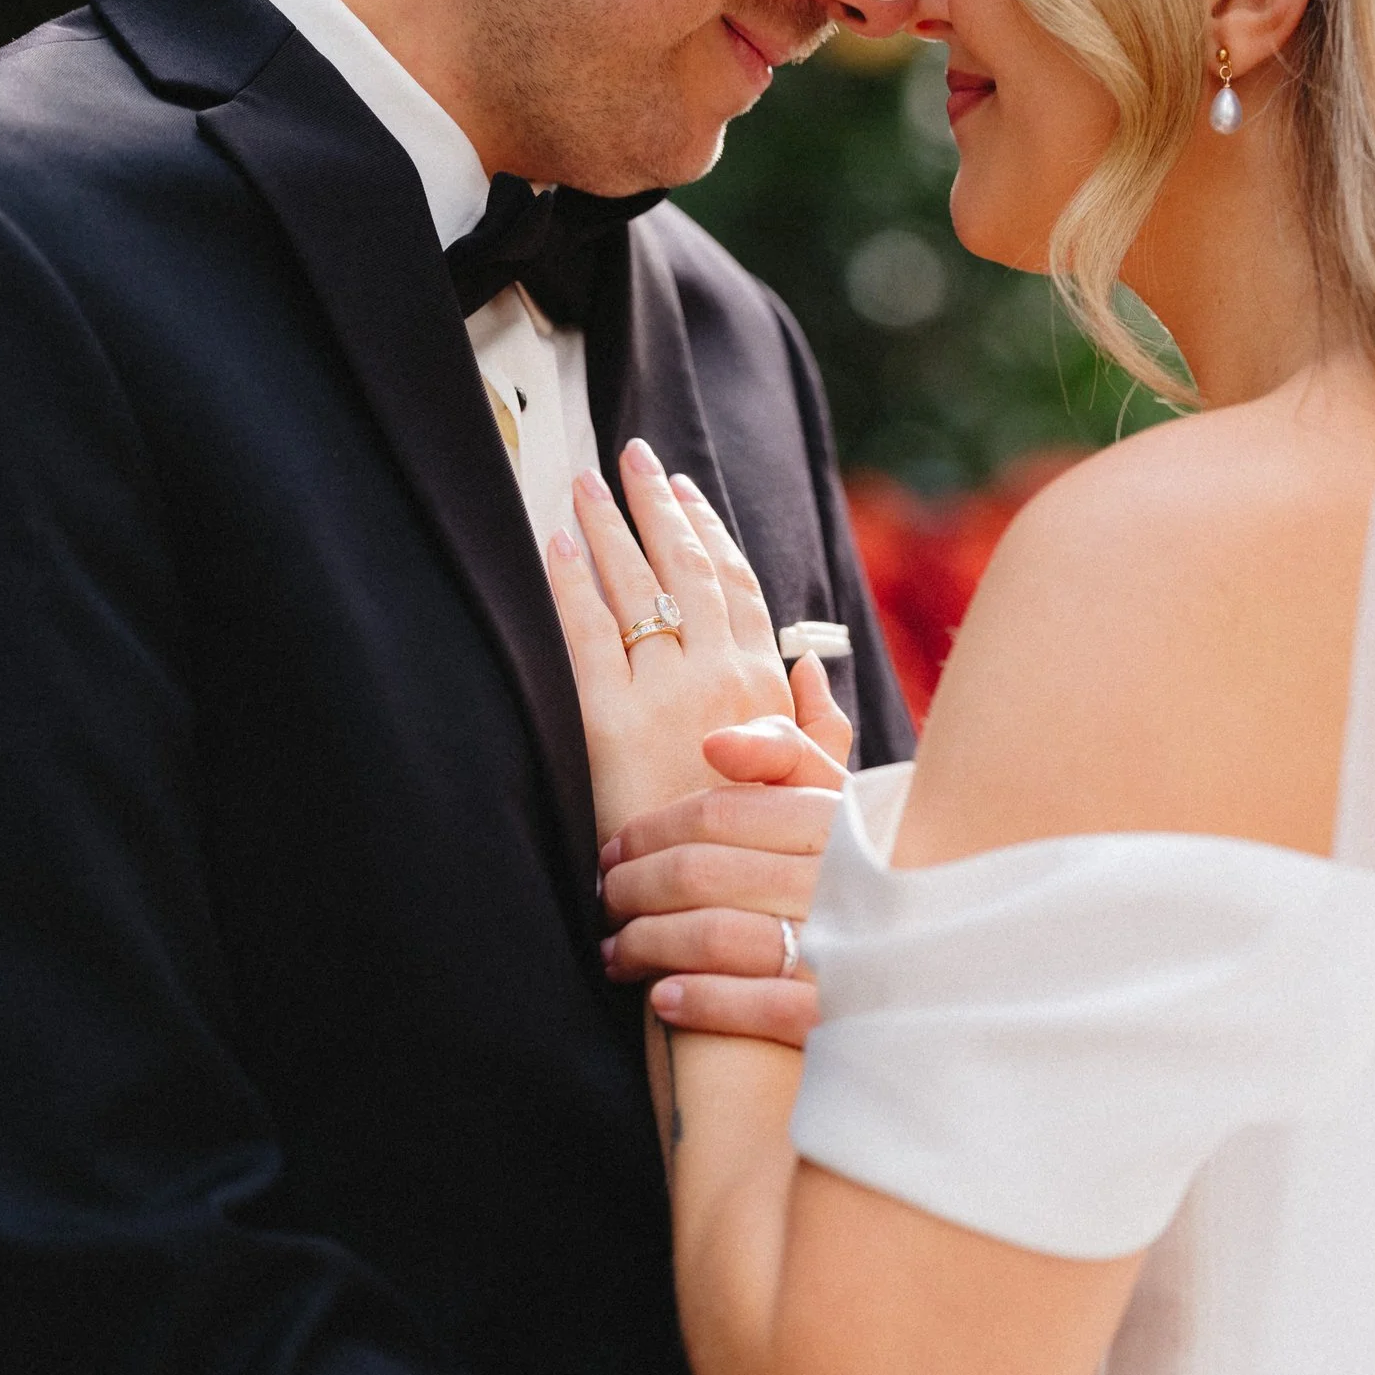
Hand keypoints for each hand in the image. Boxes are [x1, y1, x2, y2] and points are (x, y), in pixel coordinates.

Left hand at [547, 444, 795, 844]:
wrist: (727, 916)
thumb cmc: (769, 862)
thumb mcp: (816, 791)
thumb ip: (818, 725)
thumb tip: (809, 664)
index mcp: (765, 690)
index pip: (739, 587)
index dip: (710, 532)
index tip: (685, 493)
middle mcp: (720, 679)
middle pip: (686, 570)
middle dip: (656, 506)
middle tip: (631, 458)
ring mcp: (666, 696)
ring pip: (637, 587)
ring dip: (608, 527)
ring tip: (584, 484)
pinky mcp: (611, 723)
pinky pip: (587, 635)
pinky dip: (570, 585)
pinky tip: (556, 548)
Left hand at [601, 692, 852, 1048]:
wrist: (950, 970)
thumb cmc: (879, 872)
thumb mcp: (845, 802)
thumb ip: (784, 754)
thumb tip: (713, 739)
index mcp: (839, 820)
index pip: (717, 813)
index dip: (648, 831)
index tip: (612, 851)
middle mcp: (843, 879)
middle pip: (701, 873)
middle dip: (633, 889)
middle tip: (604, 904)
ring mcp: (846, 950)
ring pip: (715, 937)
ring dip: (648, 947)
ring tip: (616, 956)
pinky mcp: (843, 1016)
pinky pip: (757, 1008)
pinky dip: (701, 1002)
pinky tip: (664, 999)